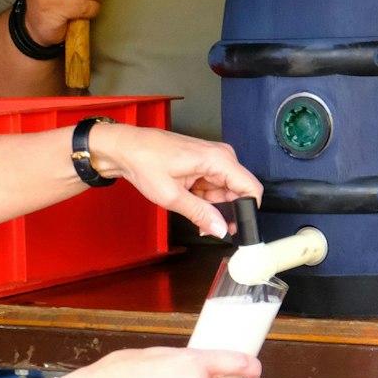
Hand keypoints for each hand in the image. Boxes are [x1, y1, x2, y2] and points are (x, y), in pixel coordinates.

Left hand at [86, 123, 263, 238]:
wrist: (126, 148)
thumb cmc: (144, 161)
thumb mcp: (171, 196)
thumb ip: (200, 214)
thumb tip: (221, 229)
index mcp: (217, 159)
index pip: (251, 188)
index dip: (247, 212)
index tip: (237, 229)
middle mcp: (221, 156)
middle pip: (239, 192)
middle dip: (226, 213)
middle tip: (206, 226)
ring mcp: (213, 159)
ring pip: (226, 192)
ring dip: (213, 207)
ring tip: (192, 212)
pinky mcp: (205, 164)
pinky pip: (215, 187)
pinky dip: (206, 199)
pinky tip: (191, 203)